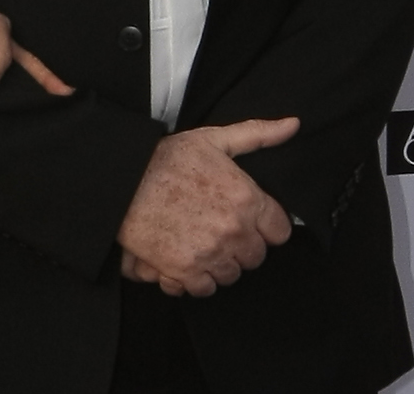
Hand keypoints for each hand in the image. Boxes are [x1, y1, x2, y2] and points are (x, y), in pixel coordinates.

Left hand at [0, 0, 75, 97]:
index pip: (1, 51)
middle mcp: (0, 34)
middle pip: (26, 57)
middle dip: (46, 75)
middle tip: (65, 93)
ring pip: (22, 63)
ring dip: (39, 79)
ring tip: (60, 97)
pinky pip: (9, 67)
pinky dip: (22, 80)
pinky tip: (29, 96)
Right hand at [116, 117, 297, 297]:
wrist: (120, 181)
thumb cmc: (163, 159)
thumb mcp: (212, 139)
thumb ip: (257, 134)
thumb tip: (293, 125)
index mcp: (247, 198)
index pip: (280, 231)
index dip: (264, 227)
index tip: (248, 221)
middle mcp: (234, 229)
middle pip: (255, 256)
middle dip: (241, 246)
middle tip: (218, 230)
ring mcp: (211, 253)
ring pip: (232, 274)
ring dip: (219, 264)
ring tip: (200, 244)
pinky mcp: (186, 271)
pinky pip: (205, 288)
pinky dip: (196, 279)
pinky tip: (186, 260)